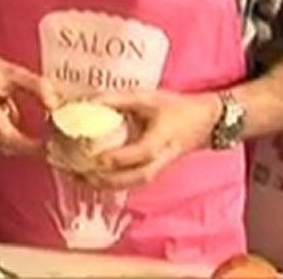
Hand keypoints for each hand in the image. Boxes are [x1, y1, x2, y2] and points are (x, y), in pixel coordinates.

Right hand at [0, 51, 59, 154]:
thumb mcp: (13, 71)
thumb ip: (37, 86)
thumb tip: (56, 105)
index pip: (8, 136)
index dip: (29, 145)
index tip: (47, 144)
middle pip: (4, 145)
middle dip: (26, 144)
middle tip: (43, 137)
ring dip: (13, 138)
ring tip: (11, 111)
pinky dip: (1, 137)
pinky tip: (0, 117)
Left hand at [88, 89, 221, 188]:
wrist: (204, 122)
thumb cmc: (175, 108)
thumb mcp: (147, 97)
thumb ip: (118, 99)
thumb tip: (88, 102)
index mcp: (162, 138)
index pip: (142, 152)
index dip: (119, 156)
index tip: (94, 155)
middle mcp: (161, 158)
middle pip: (135, 177)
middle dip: (106, 177)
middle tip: (79, 171)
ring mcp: (158, 169)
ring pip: (132, 184)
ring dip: (105, 184)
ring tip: (77, 177)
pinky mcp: (153, 172)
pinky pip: (131, 183)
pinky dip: (111, 184)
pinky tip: (90, 179)